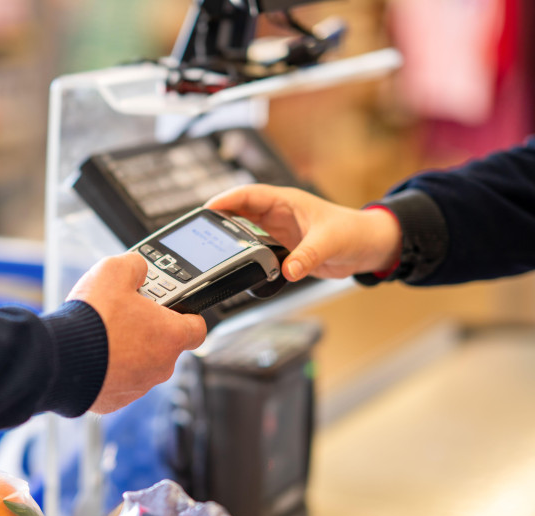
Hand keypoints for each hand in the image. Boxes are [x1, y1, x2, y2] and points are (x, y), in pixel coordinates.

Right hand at [67, 253, 206, 413]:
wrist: (60, 358)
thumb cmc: (93, 318)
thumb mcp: (114, 270)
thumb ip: (135, 266)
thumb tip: (138, 268)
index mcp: (171, 336)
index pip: (197, 328)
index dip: (186, 315)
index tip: (171, 307)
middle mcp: (161, 366)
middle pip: (165, 346)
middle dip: (148, 329)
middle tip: (125, 313)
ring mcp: (139, 386)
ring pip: (140, 365)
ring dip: (128, 350)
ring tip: (103, 332)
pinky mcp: (115, 401)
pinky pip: (118, 381)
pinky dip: (109, 368)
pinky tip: (92, 353)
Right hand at [206, 185, 401, 280]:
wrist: (368, 247)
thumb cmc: (353, 233)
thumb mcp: (330, 243)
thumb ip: (307, 257)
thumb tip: (287, 271)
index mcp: (286, 201)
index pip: (248, 195)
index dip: (226, 200)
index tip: (207, 209)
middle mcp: (277, 215)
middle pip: (238, 213)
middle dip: (217, 220)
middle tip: (198, 233)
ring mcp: (276, 232)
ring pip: (242, 232)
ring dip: (227, 240)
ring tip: (208, 250)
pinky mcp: (280, 250)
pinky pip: (253, 251)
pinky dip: (242, 257)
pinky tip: (233, 266)